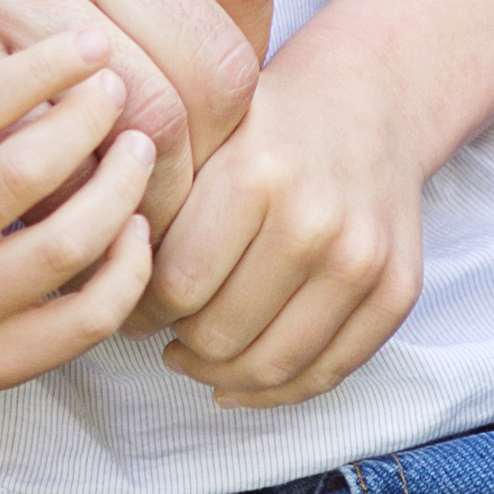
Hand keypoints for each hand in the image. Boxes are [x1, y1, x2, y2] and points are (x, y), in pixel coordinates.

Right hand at [0, 0, 274, 300]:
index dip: (247, 49)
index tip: (216, 94)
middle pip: (211, 57)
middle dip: (216, 143)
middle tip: (186, 175)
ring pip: (149, 120)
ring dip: (153, 188)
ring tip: (136, 202)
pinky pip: (52, 160)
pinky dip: (74, 202)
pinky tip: (64, 206)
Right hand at [0, 32, 161, 393]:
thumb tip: (83, 52)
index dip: (42, 68)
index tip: (92, 43)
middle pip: (20, 173)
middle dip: (87, 124)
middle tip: (120, 95)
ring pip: (64, 246)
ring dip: (119, 189)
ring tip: (139, 152)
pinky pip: (87, 317)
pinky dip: (128, 267)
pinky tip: (135, 227)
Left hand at [136, 44, 434, 407]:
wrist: (370, 101)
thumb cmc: (267, 123)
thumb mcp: (202, 135)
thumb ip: (154, 201)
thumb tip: (96, 284)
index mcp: (257, 174)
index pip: (175, 287)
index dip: (139, 308)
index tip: (129, 302)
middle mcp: (316, 220)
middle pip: (220, 335)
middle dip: (179, 342)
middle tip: (162, 330)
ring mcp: (363, 260)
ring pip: (272, 365)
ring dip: (221, 374)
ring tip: (195, 354)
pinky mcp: (398, 289)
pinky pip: (328, 373)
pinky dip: (277, 391)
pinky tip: (240, 378)